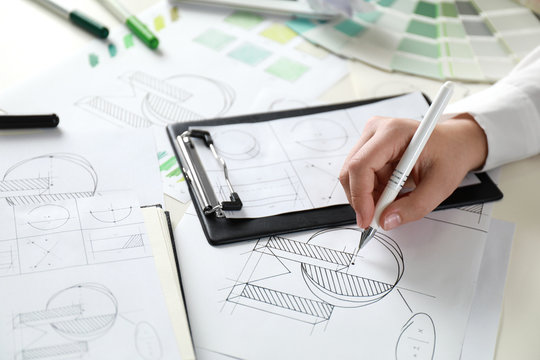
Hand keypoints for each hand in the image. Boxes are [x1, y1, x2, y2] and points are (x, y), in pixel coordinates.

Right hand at [339, 113, 487, 229]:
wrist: (453, 144)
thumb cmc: (449, 155)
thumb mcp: (440, 186)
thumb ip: (414, 207)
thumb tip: (386, 220)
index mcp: (394, 132)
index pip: (361, 165)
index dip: (360, 196)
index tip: (367, 219)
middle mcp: (377, 130)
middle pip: (351, 171)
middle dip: (361, 199)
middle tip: (378, 218)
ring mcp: (370, 137)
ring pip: (352, 175)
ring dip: (367, 196)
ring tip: (392, 201)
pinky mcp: (368, 147)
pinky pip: (359, 176)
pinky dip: (370, 191)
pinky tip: (389, 192)